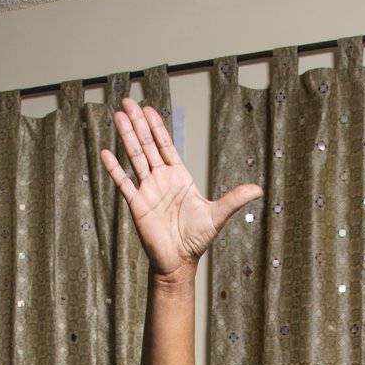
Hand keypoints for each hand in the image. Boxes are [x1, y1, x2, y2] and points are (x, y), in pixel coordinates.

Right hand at [100, 97, 261, 276]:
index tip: (148, 108)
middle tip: (128, 102)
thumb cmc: (196, 240)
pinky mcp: (137, 205)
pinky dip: (115, 169)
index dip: (157, 126)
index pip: (166, 145)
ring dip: (126, 136)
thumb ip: (234, 199)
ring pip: (135, 157)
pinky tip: (106, 153)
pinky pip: (124, 183)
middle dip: (138, 123)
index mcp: (179, 177)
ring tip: (117, 115)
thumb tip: (258, 189)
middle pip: (147, 145)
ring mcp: (147, 190)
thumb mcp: (218, 216)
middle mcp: (161, 179)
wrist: (179, 262)